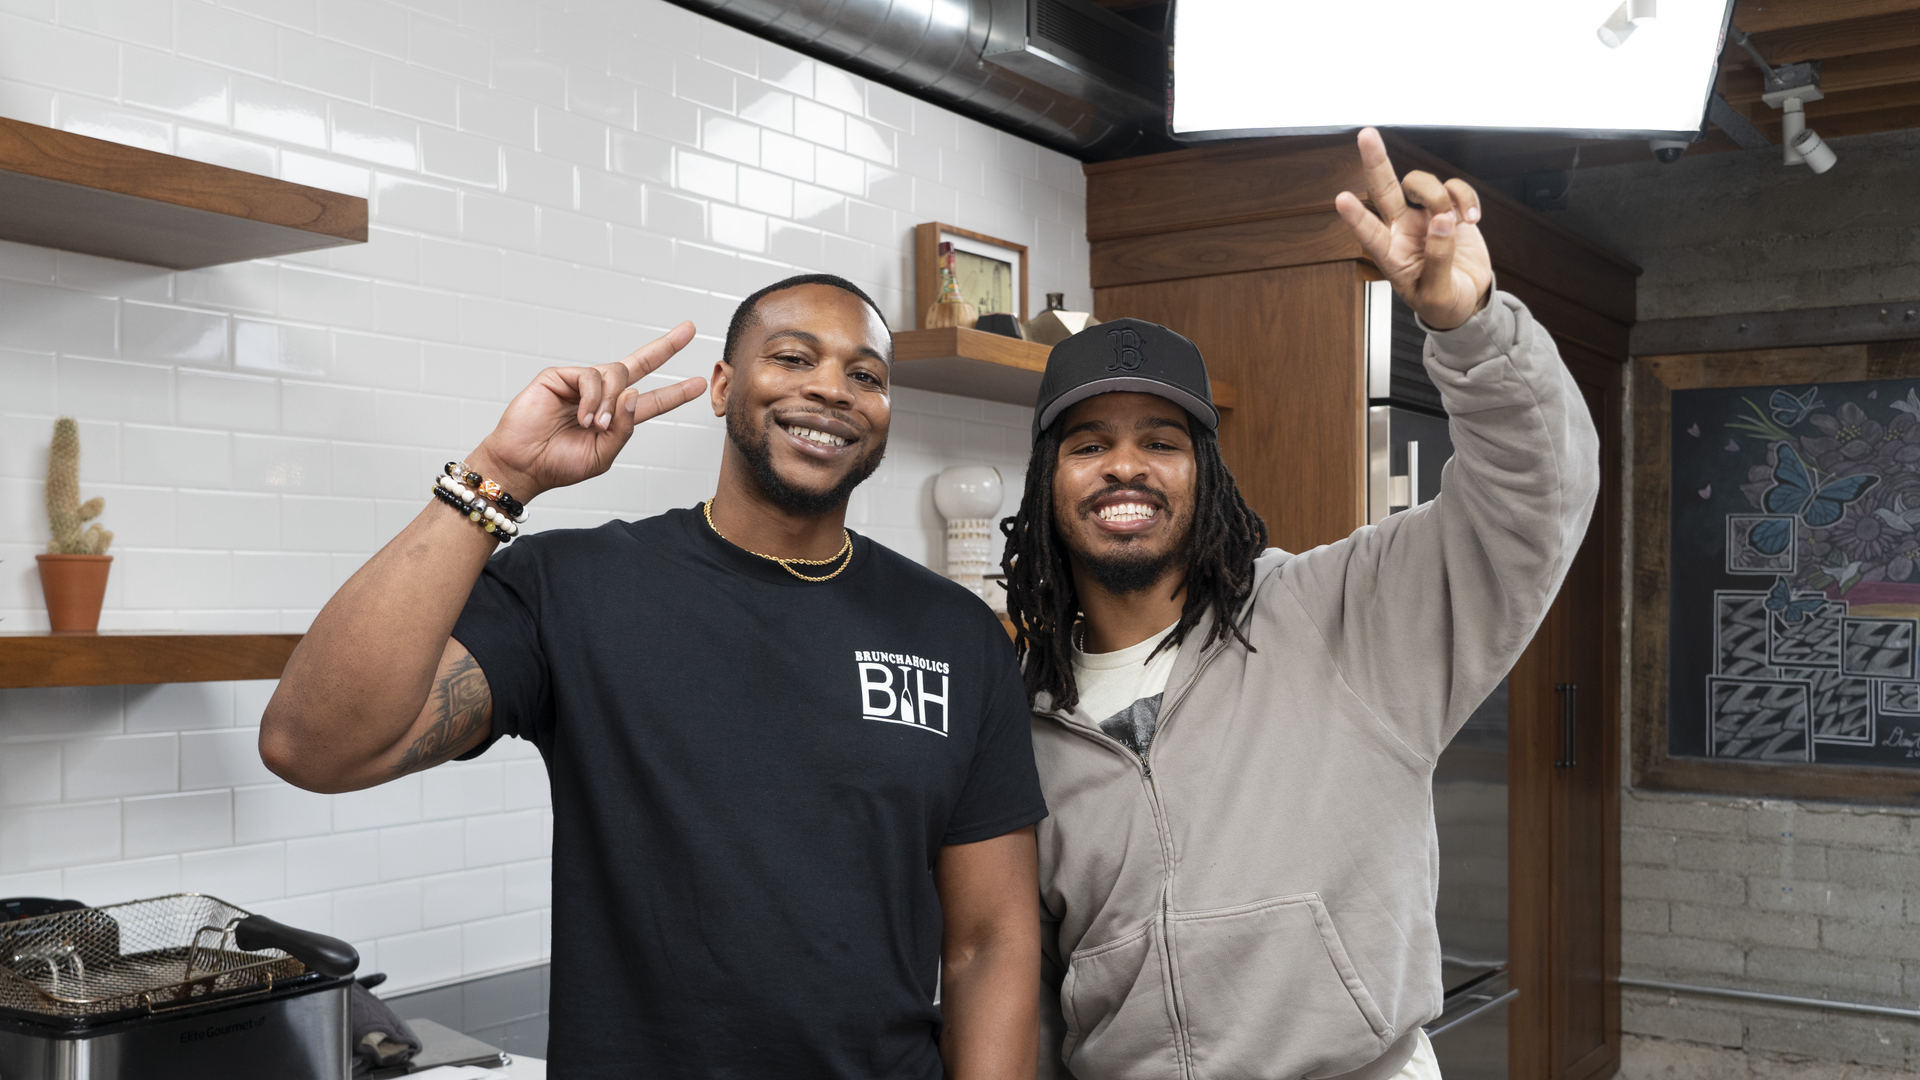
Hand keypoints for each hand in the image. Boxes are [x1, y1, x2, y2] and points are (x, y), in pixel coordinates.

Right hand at [467, 322, 705, 501]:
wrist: (523, 465)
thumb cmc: (559, 464)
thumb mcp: (603, 454)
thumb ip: (624, 428)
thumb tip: (634, 393)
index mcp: (615, 417)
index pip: (651, 400)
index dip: (675, 393)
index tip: (699, 384)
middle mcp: (602, 395)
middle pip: (639, 364)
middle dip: (666, 346)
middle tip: (689, 330)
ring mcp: (581, 384)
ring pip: (617, 374)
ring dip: (611, 402)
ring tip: (594, 425)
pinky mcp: (560, 376)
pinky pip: (591, 377)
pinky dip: (592, 398)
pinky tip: (582, 416)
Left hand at [1333, 128, 1492, 331]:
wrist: (1467, 301)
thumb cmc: (1443, 303)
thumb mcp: (1437, 294)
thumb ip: (1438, 259)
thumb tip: (1443, 221)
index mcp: (1391, 254)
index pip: (1369, 233)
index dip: (1356, 217)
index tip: (1341, 200)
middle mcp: (1402, 229)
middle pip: (1384, 189)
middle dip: (1376, 161)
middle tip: (1366, 135)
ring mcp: (1424, 216)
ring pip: (1422, 184)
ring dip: (1441, 195)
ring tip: (1457, 221)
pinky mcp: (1450, 209)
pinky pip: (1454, 187)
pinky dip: (1466, 197)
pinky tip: (1472, 218)